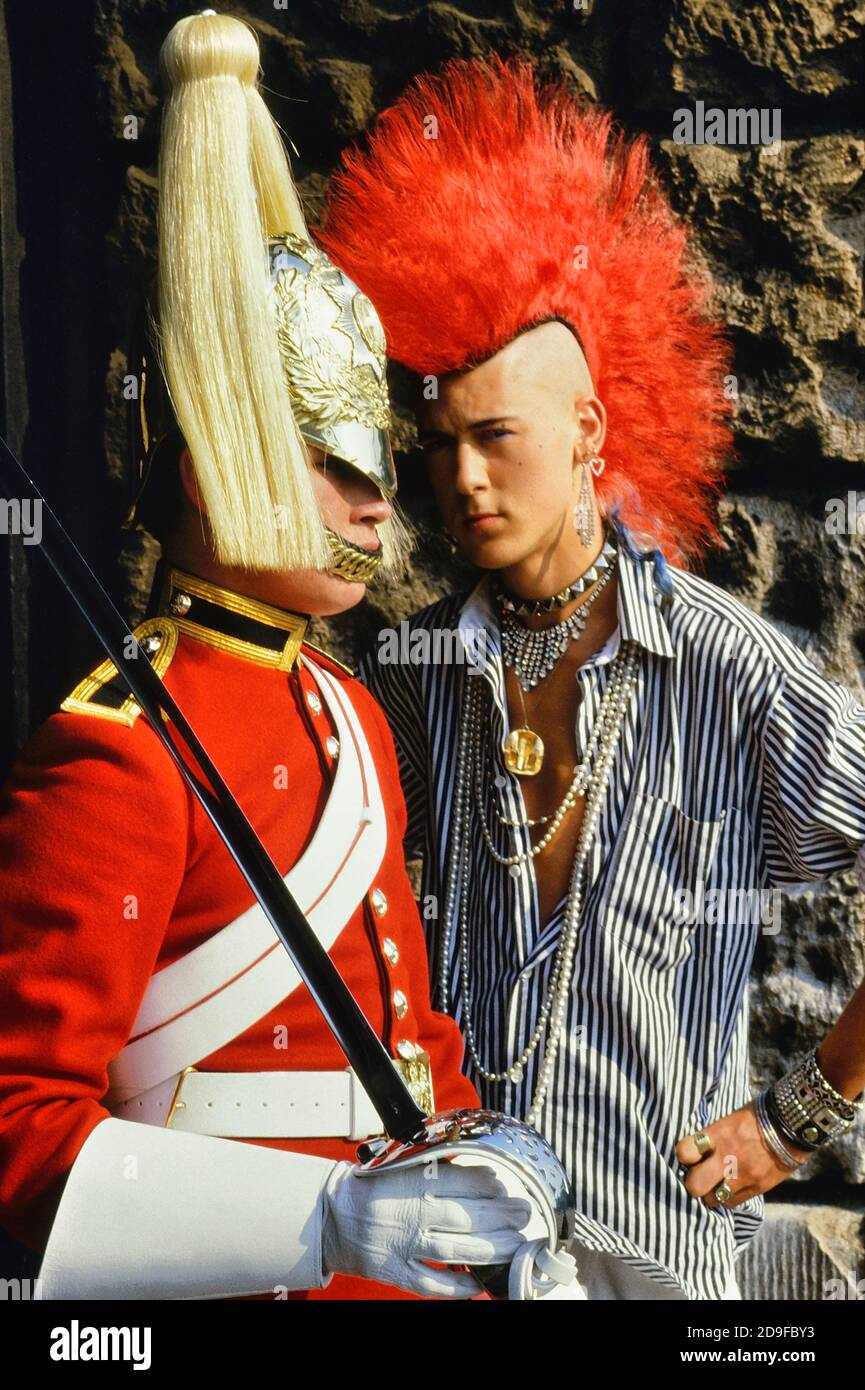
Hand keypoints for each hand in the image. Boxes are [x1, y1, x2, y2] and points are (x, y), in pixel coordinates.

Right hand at [321, 1159, 532, 1297]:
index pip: (460, 1181)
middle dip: (502, 1217)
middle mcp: (410, 1213)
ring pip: (456, 1250)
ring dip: (492, 1249)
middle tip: (524, 1215)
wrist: (329, 1214)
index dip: (489, 1186)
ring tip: (516, 1245)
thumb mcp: (401, 1165)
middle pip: (466, 1217)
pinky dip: (457, 1286)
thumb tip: (485, 1179)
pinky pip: (431, 1284)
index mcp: (410, 1181)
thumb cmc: (369, 1186)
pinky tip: (479, 1283)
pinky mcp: (395, 1272)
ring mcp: (403, 1246)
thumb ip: (439, 1170)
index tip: (506, 1187)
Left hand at [675, 1101, 814, 1209]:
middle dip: (693, 1183)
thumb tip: (697, 1152)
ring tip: (715, 1185)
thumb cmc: (757, 1117)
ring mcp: (742, 1176)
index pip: (684, 1152)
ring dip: (710, 1194)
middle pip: (695, 1185)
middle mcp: (727, 1158)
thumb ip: (713, 1137)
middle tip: (698, 1177)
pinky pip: (733, 1203)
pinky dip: (728, 1198)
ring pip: (712, 1200)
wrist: (792, 1126)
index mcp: (718, 1135)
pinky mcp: (757, 1188)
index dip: (683, 1156)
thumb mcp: (729, 1120)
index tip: (689, 1156)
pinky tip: (730, 1189)